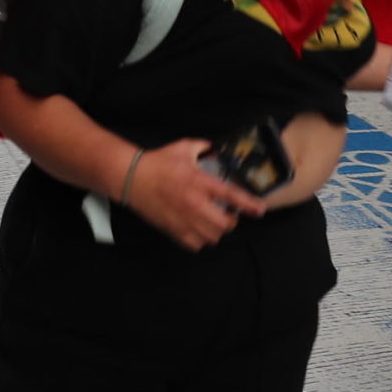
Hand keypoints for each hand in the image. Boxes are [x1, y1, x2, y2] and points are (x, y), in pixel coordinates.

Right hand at [125, 139, 265, 252]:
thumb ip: (203, 147)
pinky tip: (197, 229)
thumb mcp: (183, 148)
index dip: (249, 204)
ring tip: (212, 221)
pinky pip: (196, 244)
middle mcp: (195, 204)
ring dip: (216, 231)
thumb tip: (214, 148)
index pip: (231, 196)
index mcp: (200, 182)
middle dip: (230, 220)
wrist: (131, 178)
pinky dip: (201, 239)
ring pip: (212, 237)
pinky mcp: (173, 230)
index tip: (260, 210)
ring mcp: (184, 220)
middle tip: (227, 213)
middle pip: (225, 224)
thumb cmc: (158, 162)